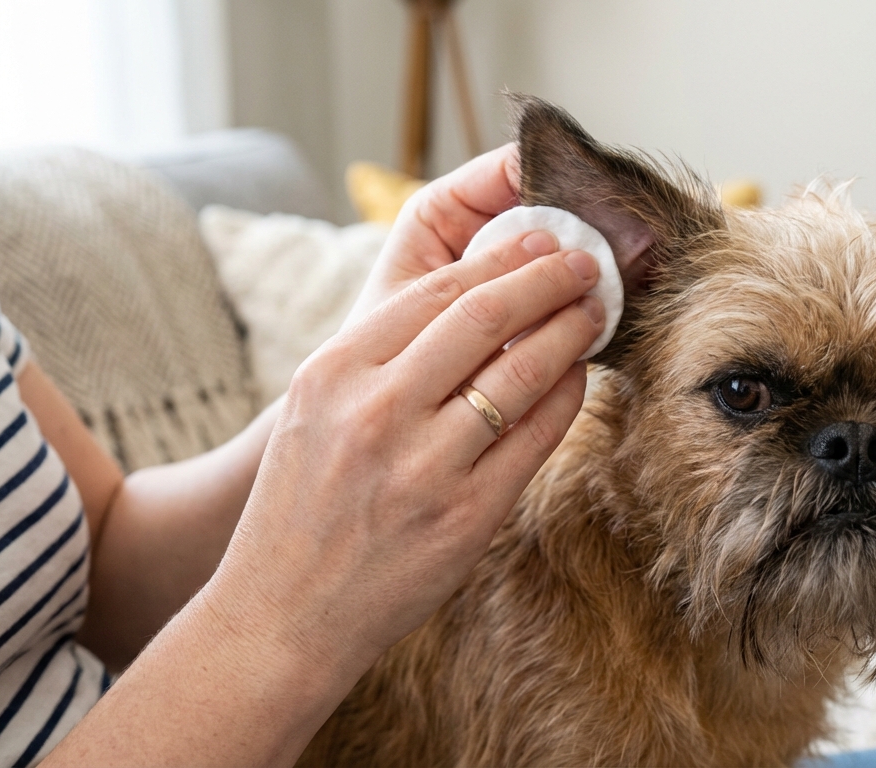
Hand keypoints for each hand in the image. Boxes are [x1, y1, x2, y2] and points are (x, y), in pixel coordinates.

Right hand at [44, 150, 605, 767]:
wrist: (282, 614)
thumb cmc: (302, 505)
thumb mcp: (315, 411)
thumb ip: (380, 357)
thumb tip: (476, 299)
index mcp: (332, 373)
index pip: (435, 292)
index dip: (500, 259)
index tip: (538, 240)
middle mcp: (376, 412)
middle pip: (485, 317)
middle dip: (546, 278)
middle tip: (583, 261)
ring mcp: (425, 467)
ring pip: (521, 372)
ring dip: (569, 331)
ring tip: (593, 310)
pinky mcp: (466, 516)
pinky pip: (536, 437)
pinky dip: (567, 397)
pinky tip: (579, 376)